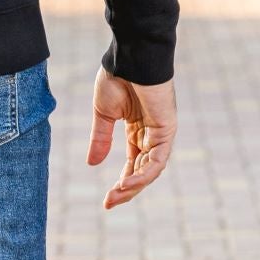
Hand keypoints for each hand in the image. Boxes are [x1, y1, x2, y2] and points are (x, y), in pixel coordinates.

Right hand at [87, 68, 176, 209]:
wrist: (130, 57)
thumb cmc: (117, 77)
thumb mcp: (103, 114)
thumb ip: (101, 139)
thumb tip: (92, 164)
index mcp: (138, 130)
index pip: (133, 164)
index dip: (122, 183)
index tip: (106, 200)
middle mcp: (152, 134)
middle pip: (142, 171)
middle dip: (127, 189)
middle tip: (109, 203)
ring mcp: (161, 132)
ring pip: (151, 170)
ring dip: (134, 185)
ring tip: (116, 195)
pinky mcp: (167, 129)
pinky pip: (157, 159)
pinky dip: (143, 173)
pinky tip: (127, 182)